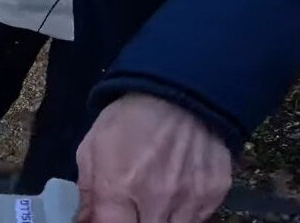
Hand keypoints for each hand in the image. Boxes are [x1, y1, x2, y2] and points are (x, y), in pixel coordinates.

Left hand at [76, 93, 231, 222]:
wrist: (180, 90)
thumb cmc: (129, 117)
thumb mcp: (94, 146)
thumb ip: (88, 190)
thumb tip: (84, 222)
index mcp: (119, 186)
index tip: (108, 216)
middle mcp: (156, 201)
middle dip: (135, 222)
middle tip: (131, 208)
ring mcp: (189, 201)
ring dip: (160, 219)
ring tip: (153, 199)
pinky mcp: (214, 196)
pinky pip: (197, 218)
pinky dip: (184, 212)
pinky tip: (177, 191)